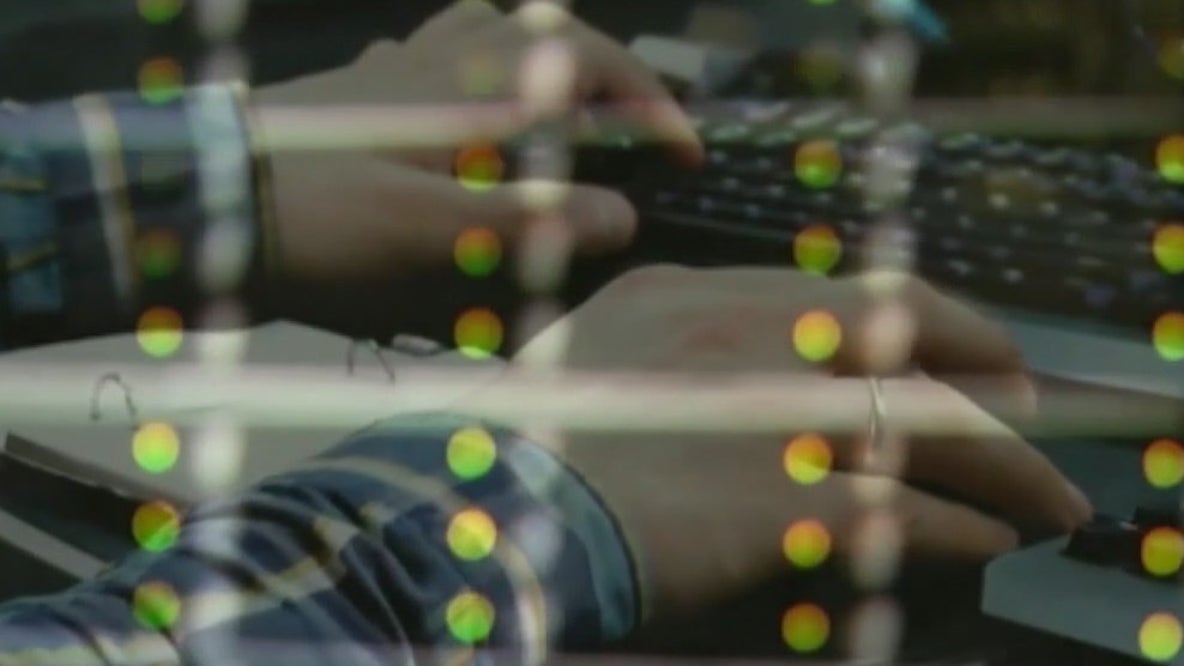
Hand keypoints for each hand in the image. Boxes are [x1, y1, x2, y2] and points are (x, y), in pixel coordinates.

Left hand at [250, 0, 701, 280]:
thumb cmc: (324, 223)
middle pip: (557, 36)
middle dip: (613, 78)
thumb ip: (532, 225)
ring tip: (571, 110)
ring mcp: (404, 62)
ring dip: (550, 60)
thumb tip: (620, 217)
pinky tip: (473, 105)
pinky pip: (444, 46)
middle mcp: (448, 57)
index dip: (655, 111)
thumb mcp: (434, 237)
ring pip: (499, 29)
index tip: (690, 157)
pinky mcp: (368, 81)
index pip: (596, 73)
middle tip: (639, 134)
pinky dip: (483, 65)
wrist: (205, 202)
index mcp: (479, 88)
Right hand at [499, 266, 1092, 617]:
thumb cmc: (530, 440)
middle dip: (991, 370)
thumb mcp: (592, 348)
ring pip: (937, 430)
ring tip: (1041, 496)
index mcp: (704, 295)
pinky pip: (918, 514)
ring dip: (1005, 467)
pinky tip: (987, 540)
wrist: (505, 508)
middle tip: (1027, 399)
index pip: (854, 289)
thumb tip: (723, 338)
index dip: (930, 317)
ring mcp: (787, 417)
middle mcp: (760, 340)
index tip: (961, 341)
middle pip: (917, 342)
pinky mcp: (800, 503)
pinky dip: (966, 528)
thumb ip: (663, 327)